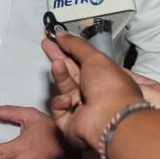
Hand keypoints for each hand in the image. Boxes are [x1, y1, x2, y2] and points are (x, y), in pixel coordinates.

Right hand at [41, 33, 142, 148]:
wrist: (109, 118)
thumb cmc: (112, 90)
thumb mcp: (94, 57)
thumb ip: (76, 45)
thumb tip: (63, 35)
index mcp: (106, 77)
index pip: (84, 60)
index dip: (70, 50)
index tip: (58, 41)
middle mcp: (96, 93)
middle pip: (72, 73)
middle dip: (59, 58)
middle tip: (48, 46)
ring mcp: (84, 108)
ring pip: (64, 89)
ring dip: (60, 76)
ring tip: (57, 65)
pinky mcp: (73, 123)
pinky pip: (58, 109)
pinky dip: (60, 102)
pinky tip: (67, 98)